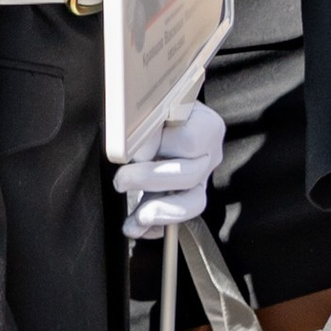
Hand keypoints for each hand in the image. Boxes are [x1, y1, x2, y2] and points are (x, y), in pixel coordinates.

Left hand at [118, 97, 225, 232]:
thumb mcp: (153, 102)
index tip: (132, 149)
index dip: (158, 147)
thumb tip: (137, 149)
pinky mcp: (189, 196)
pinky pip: (180, 220)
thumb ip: (147, 119)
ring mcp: (203, 178)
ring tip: (135, 221)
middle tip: (120, 180)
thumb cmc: (155, 103)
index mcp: (206, 125)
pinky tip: (137, 228)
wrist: (164, 111)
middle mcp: (209, 153)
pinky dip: (157, 227)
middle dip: (150, 181)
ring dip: (160, 213)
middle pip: (190, 175)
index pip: (188, 141)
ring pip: (193, 203)